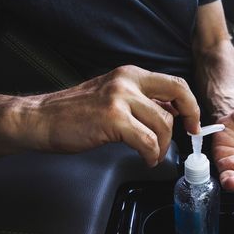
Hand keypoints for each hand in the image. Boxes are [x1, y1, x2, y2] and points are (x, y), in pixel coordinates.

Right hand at [4, 65, 199, 165]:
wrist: (41, 119)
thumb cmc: (76, 112)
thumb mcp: (113, 97)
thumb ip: (141, 102)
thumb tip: (171, 115)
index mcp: (130, 75)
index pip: (174, 84)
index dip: (190, 104)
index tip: (192, 121)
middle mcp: (128, 81)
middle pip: (178, 94)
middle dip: (189, 117)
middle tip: (188, 134)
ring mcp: (120, 98)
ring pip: (163, 124)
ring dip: (164, 146)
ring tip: (153, 154)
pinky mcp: (113, 119)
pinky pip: (148, 141)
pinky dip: (151, 155)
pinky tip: (145, 158)